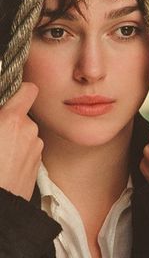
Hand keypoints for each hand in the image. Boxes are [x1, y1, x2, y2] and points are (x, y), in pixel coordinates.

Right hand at [0, 82, 42, 199]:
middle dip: (10, 121)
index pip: (29, 90)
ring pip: (26, 135)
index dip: (20, 90)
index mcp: (13, 120)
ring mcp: (36, 150)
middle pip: (23, 116)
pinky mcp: (37, 166)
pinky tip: (4, 166)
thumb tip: (2, 113)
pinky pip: (28, 151)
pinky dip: (18, 154)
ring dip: (14, 139)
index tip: (11, 94)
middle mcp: (30, 132)